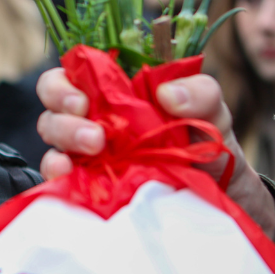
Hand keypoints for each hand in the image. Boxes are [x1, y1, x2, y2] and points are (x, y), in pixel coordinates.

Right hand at [35, 68, 274, 238]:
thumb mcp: (214, 113)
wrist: (221, 198)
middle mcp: (94, 120)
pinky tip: (70, 177)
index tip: (84, 99)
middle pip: (54, 108)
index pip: (74, 75)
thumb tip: (168, 94)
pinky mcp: (88, 187)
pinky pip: (60, 180)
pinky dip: (58, 177)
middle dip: (63, 117)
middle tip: (95, 135)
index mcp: (116, 91)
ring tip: (95, 151)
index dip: (65, 83)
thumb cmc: (209, 146)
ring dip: (64, 143)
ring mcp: (88, 156)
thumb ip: (201, 93)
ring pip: (52, 142)